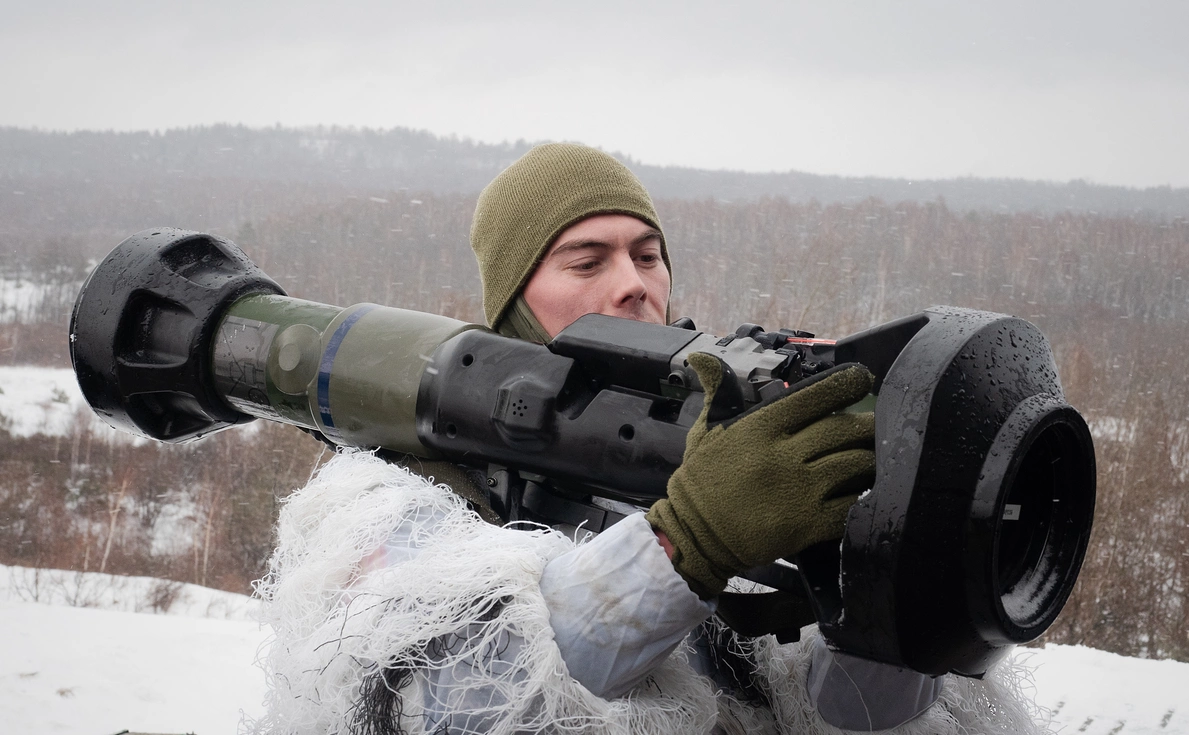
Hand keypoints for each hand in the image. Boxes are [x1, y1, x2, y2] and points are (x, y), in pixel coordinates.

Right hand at [646, 354, 875, 598]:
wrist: (694, 534)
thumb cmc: (702, 480)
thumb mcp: (705, 431)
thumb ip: (718, 392)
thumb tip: (704, 356)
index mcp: (760, 427)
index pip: (815, 396)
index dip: (846, 384)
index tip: (862, 380)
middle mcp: (783, 455)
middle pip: (843, 430)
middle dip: (868, 425)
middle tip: (880, 423)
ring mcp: (798, 491)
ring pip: (855, 466)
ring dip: (872, 460)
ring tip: (880, 457)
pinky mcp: (806, 525)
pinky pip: (850, 506)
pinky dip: (864, 498)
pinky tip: (868, 493)